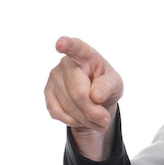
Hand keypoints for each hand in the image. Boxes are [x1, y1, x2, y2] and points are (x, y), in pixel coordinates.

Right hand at [45, 37, 123, 160]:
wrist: (95, 99)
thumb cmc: (106, 85)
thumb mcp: (116, 84)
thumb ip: (108, 86)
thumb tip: (95, 95)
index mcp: (87, 55)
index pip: (77, 48)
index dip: (68, 45)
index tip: (61, 44)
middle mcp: (66, 63)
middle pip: (78, 93)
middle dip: (93, 111)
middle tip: (105, 120)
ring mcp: (54, 77)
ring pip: (69, 106)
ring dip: (86, 118)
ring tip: (98, 120)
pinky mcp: (48, 92)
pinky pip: (58, 113)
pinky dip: (74, 121)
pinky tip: (83, 118)